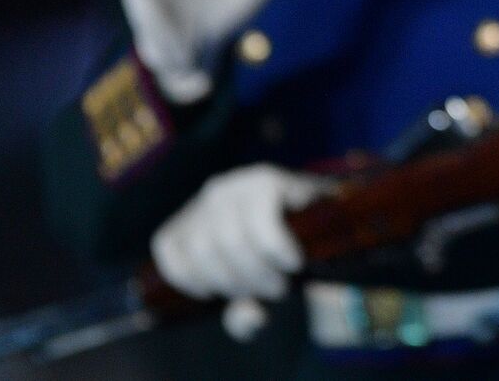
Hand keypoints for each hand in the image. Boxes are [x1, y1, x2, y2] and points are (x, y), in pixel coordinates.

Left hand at [150, 164, 333, 341]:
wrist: (330, 219)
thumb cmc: (280, 258)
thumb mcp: (255, 291)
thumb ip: (243, 316)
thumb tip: (251, 317)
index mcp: (197, 215)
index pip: (168, 245)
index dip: (187, 277)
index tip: (214, 295)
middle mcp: (212, 195)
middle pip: (204, 249)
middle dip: (237, 282)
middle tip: (267, 291)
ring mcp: (238, 184)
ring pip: (231, 240)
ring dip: (259, 271)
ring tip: (281, 282)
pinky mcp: (268, 180)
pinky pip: (263, 223)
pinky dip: (278, 250)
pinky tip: (292, 262)